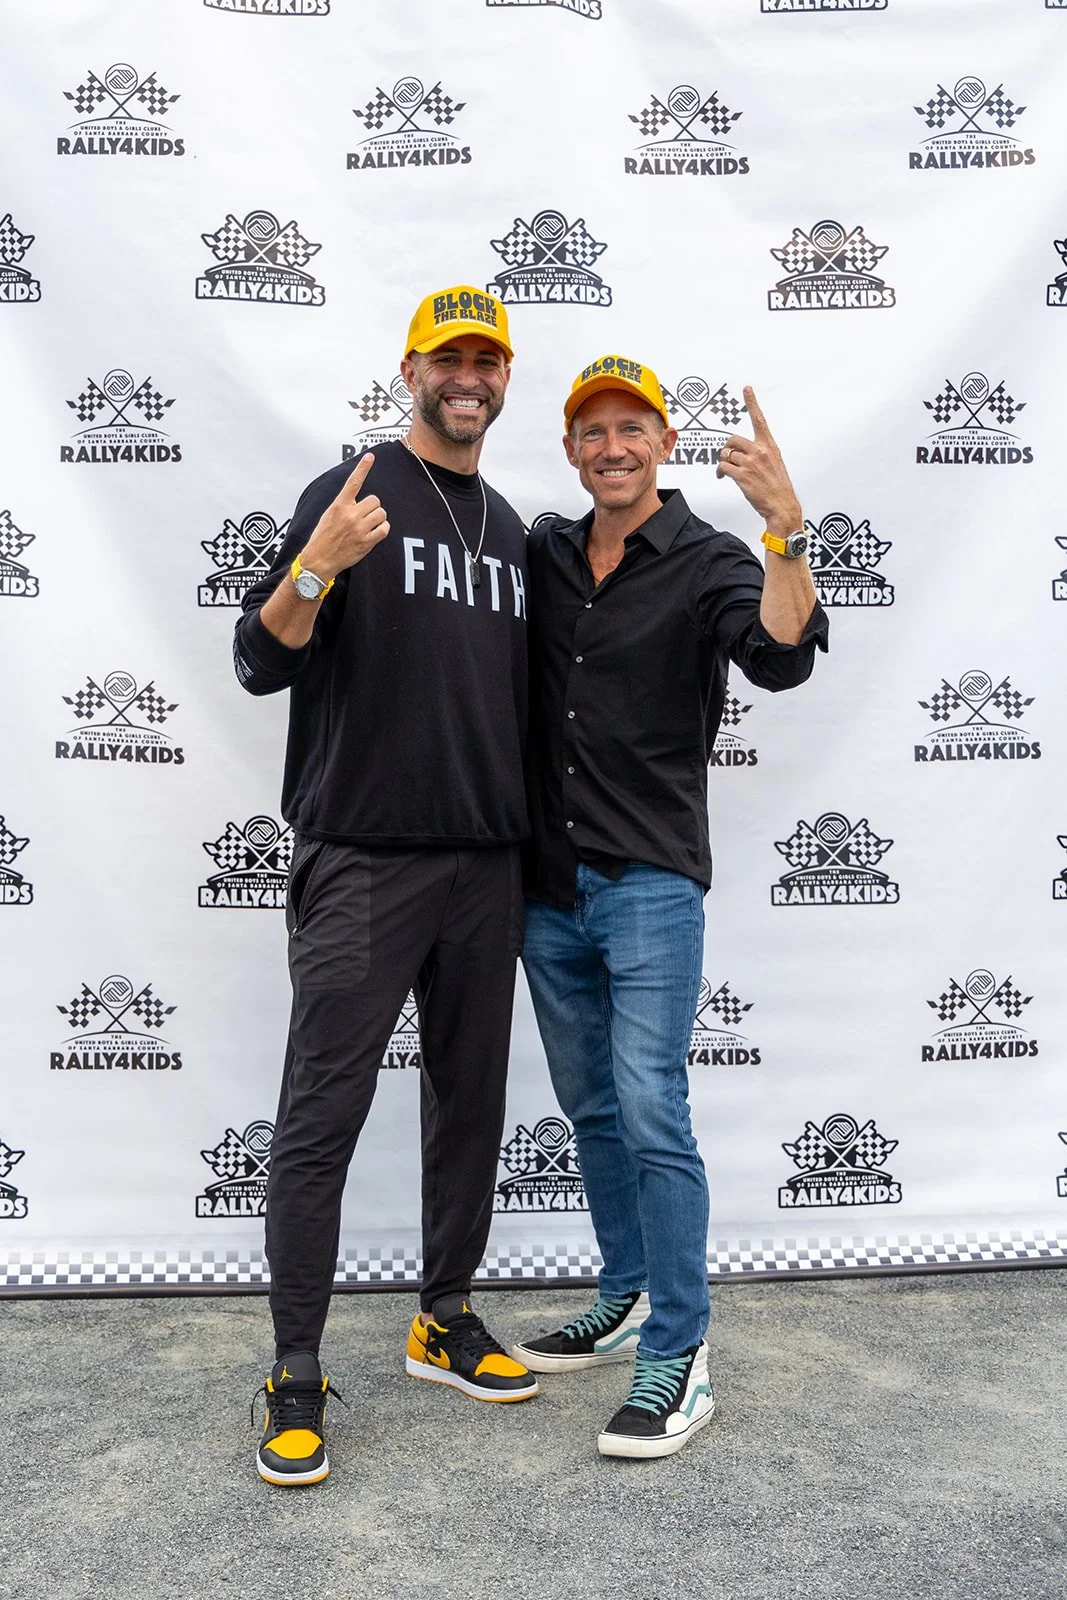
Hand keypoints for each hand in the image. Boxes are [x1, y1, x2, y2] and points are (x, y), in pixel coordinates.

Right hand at [299, 453, 389, 580]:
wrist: (318, 561)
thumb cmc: (322, 538)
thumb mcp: (328, 515)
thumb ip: (343, 505)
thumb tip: (356, 499)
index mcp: (339, 505)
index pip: (353, 482)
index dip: (363, 467)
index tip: (370, 456)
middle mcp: (350, 515)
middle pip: (375, 500)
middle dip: (372, 507)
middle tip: (365, 515)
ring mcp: (359, 528)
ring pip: (382, 513)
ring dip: (378, 518)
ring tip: (368, 525)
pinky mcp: (366, 542)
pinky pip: (384, 529)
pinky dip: (382, 529)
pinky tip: (374, 533)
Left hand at [715, 387, 801, 536]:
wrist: (782, 506)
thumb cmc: (778, 488)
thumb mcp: (775, 464)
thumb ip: (762, 454)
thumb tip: (745, 453)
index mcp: (770, 446)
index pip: (759, 420)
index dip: (752, 403)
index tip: (747, 389)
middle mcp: (760, 451)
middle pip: (732, 439)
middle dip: (726, 449)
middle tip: (727, 459)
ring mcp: (751, 463)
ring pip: (726, 454)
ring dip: (722, 462)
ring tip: (725, 472)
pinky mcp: (743, 475)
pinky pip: (723, 467)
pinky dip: (720, 472)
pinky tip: (723, 477)